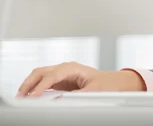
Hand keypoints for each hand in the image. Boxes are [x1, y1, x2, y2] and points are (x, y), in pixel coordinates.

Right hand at [16, 62, 145, 96]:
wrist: (115, 83)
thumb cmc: (107, 84)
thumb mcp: (94, 91)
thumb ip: (77, 96)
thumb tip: (60, 100)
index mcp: (73, 68)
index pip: (52, 75)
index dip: (41, 86)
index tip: (34, 96)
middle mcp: (66, 68)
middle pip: (42, 72)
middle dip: (29, 82)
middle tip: (20, 96)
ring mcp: (62, 74)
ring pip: (40, 75)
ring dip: (30, 85)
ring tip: (22, 97)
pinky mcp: (61, 81)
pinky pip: (44, 83)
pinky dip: (36, 88)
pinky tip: (31, 96)